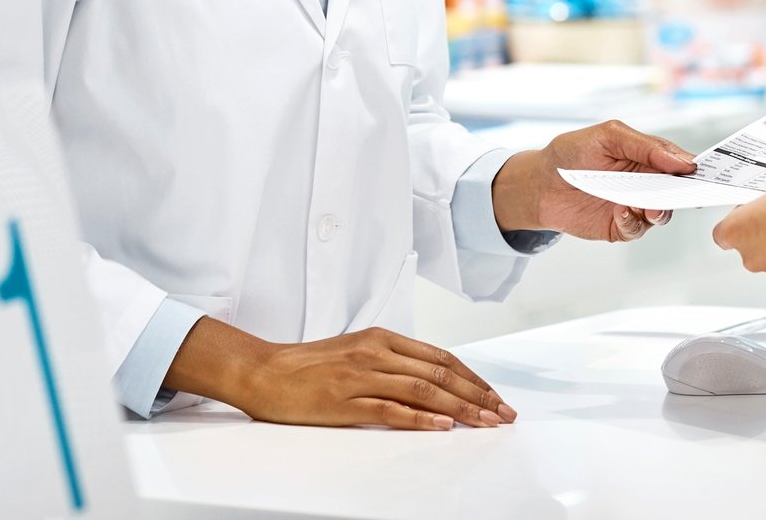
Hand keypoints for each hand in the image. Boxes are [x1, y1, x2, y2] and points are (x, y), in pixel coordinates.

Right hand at [167, 317, 516, 429]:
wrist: (263, 371)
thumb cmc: (307, 366)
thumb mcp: (355, 351)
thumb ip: (391, 362)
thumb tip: (432, 382)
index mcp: (380, 338)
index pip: (439, 357)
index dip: (472, 377)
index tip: (494, 395)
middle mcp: (375, 352)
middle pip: (439, 373)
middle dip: (477, 395)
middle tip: (502, 413)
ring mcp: (361, 376)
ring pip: (423, 390)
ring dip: (460, 408)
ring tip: (485, 423)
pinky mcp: (345, 401)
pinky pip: (391, 410)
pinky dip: (421, 419)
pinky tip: (442, 427)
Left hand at [492, 120, 696, 241]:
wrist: (540, 183)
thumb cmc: (572, 153)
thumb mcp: (609, 136)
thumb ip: (645, 146)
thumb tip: (682, 160)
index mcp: (648, 157)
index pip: (680, 162)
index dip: (693, 167)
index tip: (702, 172)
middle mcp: (646, 183)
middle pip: (677, 191)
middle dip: (682, 193)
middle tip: (679, 193)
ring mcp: (635, 205)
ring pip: (662, 213)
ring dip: (658, 210)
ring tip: (646, 205)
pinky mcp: (622, 225)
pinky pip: (636, 228)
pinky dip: (632, 221)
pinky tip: (620, 212)